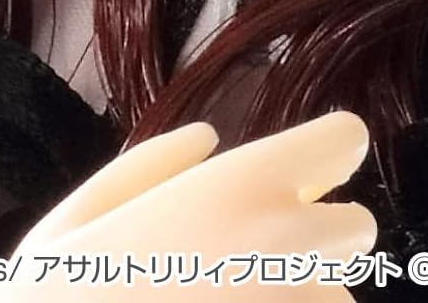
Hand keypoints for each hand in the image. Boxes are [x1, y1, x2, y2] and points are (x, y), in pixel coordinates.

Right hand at [3, 111, 376, 299]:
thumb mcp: (72, 223)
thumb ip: (150, 167)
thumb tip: (208, 141)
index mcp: (244, 186)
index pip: (345, 141)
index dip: (318, 160)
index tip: (290, 184)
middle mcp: (292, 245)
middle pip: (355, 226)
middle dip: (314, 241)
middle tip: (245, 267)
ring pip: (334, 298)